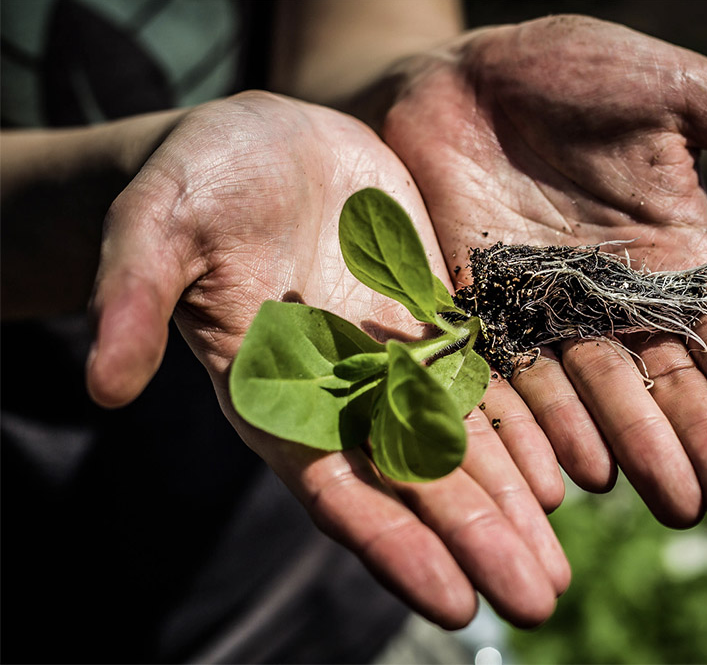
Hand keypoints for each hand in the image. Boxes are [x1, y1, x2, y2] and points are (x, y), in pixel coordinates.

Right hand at [85, 91, 568, 627]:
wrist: (259, 141)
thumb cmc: (195, 182)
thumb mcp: (156, 225)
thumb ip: (136, 297)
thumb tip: (101, 383)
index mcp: (276, 393)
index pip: (338, 488)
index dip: (395, 544)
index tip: (455, 602)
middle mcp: (343, 393)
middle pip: (417, 482)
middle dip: (477, 540)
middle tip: (539, 601)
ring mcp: (394, 359)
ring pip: (463, 444)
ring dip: (511, 503)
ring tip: (559, 565)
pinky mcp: (432, 317)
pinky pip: (486, 379)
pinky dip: (524, 424)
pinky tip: (567, 469)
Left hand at [377, 16, 706, 524]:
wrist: (466, 73)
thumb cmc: (575, 71)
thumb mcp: (680, 93)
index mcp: (670, 254)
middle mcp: (611, 295)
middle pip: (662, 380)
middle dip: (697, 441)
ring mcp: (542, 307)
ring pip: (592, 392)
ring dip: (631, 448)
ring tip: (667, 500)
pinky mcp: (477, 305)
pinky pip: (509, 372)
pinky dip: (538, 422)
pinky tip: (570, 471)